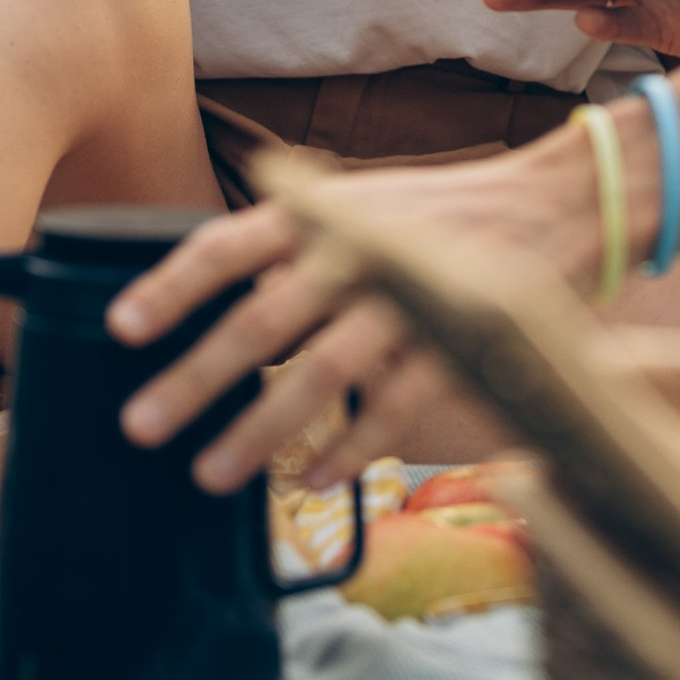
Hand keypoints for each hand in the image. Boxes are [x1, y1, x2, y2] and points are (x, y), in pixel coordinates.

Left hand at [109, 145, 596, 490]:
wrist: (559, 199)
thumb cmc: (441, 213)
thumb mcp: (362, 206)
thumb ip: (298, 245)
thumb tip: (220, 301)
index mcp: (326, 212)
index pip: (231, 243)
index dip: (173, 284)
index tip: (121, 327)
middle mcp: (360, 251)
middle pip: (263, 319)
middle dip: (197, 378)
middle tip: (140, 425)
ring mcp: (410, 297)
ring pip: (322, 373)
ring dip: (260, 430)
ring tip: (210, 474)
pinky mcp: (458, 340)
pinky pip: (395, 405)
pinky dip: (351, 448)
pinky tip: (312, 479)